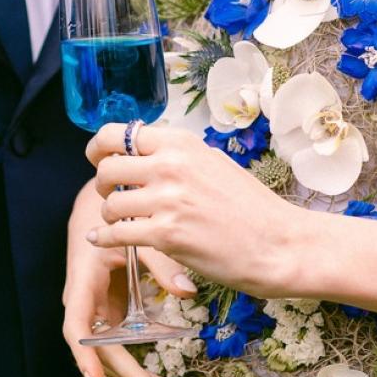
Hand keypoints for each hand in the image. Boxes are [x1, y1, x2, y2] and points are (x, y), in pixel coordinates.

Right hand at [62, 180, 195, 376]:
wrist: (98, 205)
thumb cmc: (114, 216)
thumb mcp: (135, 234)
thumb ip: (160, 262)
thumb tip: (188, 292)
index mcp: (84, 282)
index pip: (77, 327)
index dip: (85, 356)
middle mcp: (86, 303)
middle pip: (99, 349)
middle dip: (126, 376)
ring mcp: (97, 310)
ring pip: (107, 352)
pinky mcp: (110, 310)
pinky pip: (117, 344)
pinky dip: (132, 365)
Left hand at [84, 124, 305, 299]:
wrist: (280, 244)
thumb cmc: (251, 207)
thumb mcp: (213, 163)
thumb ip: (176, 156)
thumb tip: (141, 149)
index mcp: (181, 143)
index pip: (118, 133)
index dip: (98, 148)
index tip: (96, 159)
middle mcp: (171, 166)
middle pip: (107, 169)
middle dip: (103, 186)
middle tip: (113, 197)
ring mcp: (168, 200)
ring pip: (110, 204)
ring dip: (110, 216)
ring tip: (122, 222)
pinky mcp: (166, 234)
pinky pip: (116, 233)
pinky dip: (104, 238)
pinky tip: (102, 239)